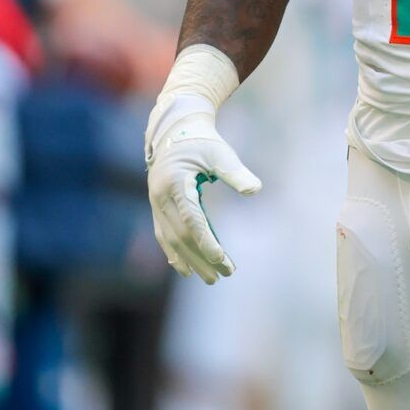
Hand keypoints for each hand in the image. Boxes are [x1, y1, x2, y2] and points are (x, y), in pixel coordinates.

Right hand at [144, 93, 260, 283]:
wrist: (174, 130)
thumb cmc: (202, 141)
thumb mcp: (220, 153)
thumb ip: (236, 172)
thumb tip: (254, 190)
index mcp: (175, 183)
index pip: (191, 220)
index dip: (206, 242)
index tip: (223, 259)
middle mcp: (160, 197)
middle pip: (181, 236)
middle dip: (201, 258)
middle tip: (223, 275)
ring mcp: (155, 204)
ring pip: (171, 240)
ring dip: (190, 261)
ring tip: (210, 278)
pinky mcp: (157, 207)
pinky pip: (164, 235)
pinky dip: (174, 254)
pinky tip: (186, 269)